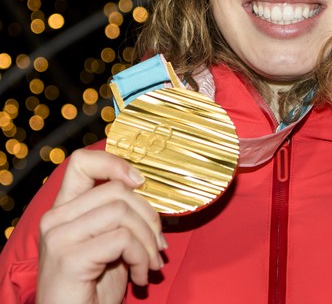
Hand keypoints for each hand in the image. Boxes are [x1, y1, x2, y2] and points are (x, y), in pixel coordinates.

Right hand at [37, 149, 165, 303]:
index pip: (81, 161)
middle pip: (116, 189)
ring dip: (148, 240)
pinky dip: (142, 257)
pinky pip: (123, 239)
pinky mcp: (68, 258)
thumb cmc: (95, 287)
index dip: (114, 163)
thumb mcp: (111, 242)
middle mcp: (55, 219)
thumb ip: (120, 213)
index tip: (140, 183)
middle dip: (149, 216)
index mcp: (64, 209)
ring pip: (122, 211)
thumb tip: (149, 189)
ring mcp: (58, 238)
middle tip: (158, 245)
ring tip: (151, 263)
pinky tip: (141, 277)